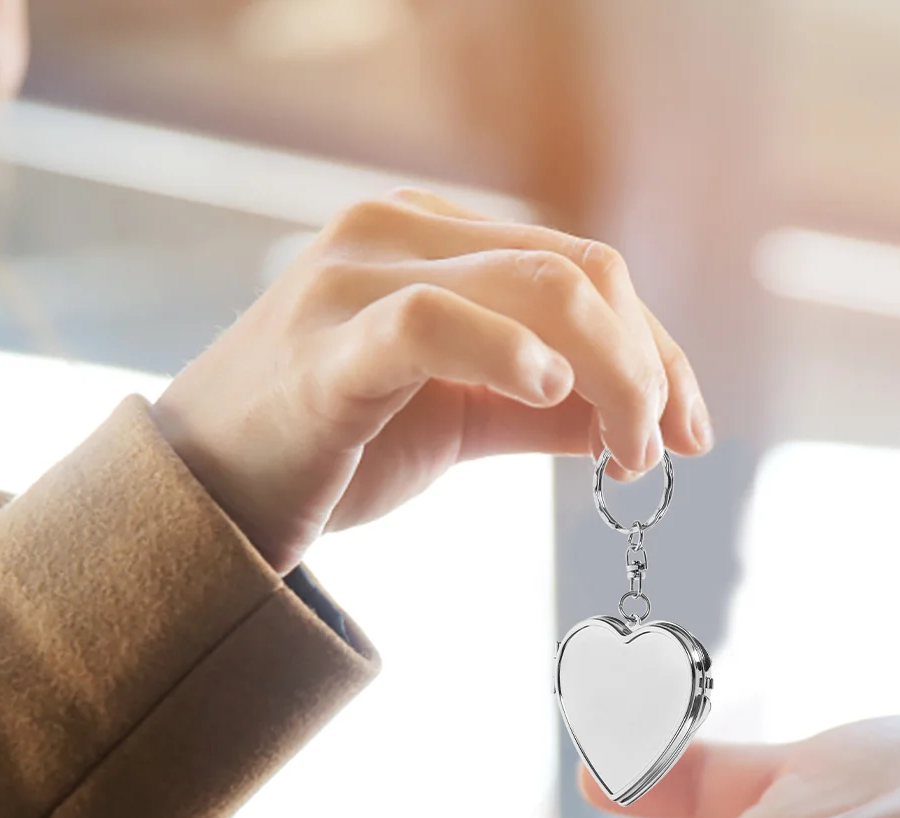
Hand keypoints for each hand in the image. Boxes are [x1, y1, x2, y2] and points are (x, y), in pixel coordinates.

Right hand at [151, 188, 710, 573]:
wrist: (207, 502)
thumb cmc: (328, 452)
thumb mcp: (459, 422)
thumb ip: (543, 410)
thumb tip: (639, 422)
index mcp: (433, 240)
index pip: (582, 269)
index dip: (657, 348)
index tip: (692, 431)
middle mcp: (399, 233)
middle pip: (577, 272)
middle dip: (648, 365)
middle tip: (665, 453)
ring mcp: (358, 278)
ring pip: (533, 287)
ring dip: (611, 374)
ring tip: (628, 454)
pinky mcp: (329, 344)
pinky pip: (434, 321)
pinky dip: (508, 353)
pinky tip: (553, 399)